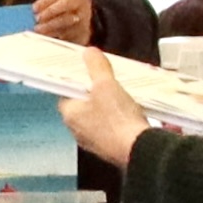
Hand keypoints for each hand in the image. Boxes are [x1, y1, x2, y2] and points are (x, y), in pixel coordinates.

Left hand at [28, 0, 96, 45]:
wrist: (82, 21)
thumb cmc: (66, 9)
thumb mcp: (58, 1)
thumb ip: (46, 4)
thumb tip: (34, 10)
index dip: (46, 1)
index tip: (34, 8)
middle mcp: (83, 3)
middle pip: (66, 4)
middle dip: (50, 11)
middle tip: (37, 18)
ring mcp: (84, 18)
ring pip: (66, 21)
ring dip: (50, 25)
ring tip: (38, 29)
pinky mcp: (83, 33)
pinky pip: (68, 34)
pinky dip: (55, 35)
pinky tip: (46, 36)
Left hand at [63, 47, 145, 166]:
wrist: (137, 149)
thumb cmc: (117, 119)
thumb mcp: (106, 84)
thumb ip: (96, 66)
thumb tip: (89, 53)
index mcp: (70, 114)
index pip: (66, 92)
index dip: (76, 79)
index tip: (86, 70)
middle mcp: (77, 130)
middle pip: (82, 104)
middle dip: (94, 91)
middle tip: (106, 79)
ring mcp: (93, 141)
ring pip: (97, 117)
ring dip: (107, 105)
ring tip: (121, 93)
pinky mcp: (109, 148)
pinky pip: (110, 128)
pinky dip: (118, 119)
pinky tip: (130, 112)